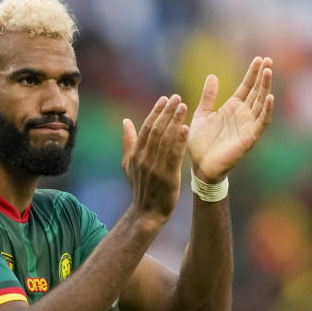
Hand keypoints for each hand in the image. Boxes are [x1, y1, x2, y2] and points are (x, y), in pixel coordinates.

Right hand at [121, 94, 189, 224]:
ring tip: (183, 106)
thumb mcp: (128, 165)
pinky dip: (180, 140)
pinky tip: (186, 128)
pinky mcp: (167, 176)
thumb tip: (125, 121)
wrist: (146, 213)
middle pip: (156, 130)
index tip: (164, 99)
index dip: (156, 112)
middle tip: (176, 97)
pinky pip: (174, 155)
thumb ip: (128, 142)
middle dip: (167, 112)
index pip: (146, 128)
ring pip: (165, 139)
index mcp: (136, 154)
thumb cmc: (140, 188)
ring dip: (175, 121)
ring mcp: (155, 167)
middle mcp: (144, 158)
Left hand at [187, 56, 273, 182]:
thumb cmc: (200, 144)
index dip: (253, 74)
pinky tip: (270, 97)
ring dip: (266, 88)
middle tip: (268, 60)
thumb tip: (212, 76)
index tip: (259, 59)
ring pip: (261, 103)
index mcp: (232, 108)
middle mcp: (243, 115)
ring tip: (269, 72)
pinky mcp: (249, 138)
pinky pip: (262, 122)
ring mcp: (248, 126)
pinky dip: (267, 110)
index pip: (247, 87)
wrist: (200, 166)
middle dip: (263, 76)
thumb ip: (208, 97)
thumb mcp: (201, 115)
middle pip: (257, 92)